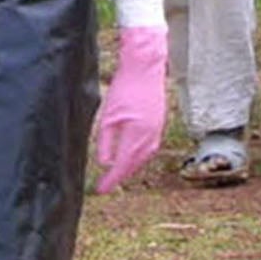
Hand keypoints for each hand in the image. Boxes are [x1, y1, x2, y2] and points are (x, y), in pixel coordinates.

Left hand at [96, 26, 169, 191]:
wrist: (145, 69)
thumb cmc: (125, 88)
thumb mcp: (108, 116)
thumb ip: (105, 142)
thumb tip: (104, 162)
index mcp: (136, 135)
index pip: (122, 166)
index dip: (111, 180)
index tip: (100, 190)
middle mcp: (150, 137)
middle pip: (135, 165)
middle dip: (120, 177)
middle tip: (106, 185)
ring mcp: (157, 131)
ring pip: (144, 158)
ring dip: (131, 168)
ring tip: (118, 174)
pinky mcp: (159, 124)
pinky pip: (150, 148)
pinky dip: (140, 157)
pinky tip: (132, 156)